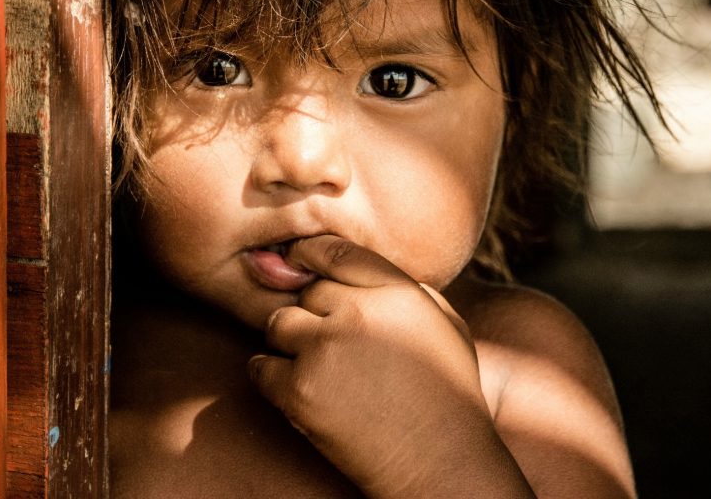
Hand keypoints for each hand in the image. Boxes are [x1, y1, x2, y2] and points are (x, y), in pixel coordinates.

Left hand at [247, 235, 531, 496]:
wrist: (440, 460)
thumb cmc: (448, 394)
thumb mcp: (445, 324)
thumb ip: (407, 289)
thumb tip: (365, 274)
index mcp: (398, 292)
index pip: (336, 251)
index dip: (311, 255)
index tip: (302, 265)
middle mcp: (360, 312)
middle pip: (307, 291)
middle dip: (314, 313)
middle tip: (331, 343)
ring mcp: (326, 349)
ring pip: (278, 323)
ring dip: (290, 342)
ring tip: (318, 368)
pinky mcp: (300, 390)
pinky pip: (261, 367)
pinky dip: (272, 377)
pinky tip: (299, 389)